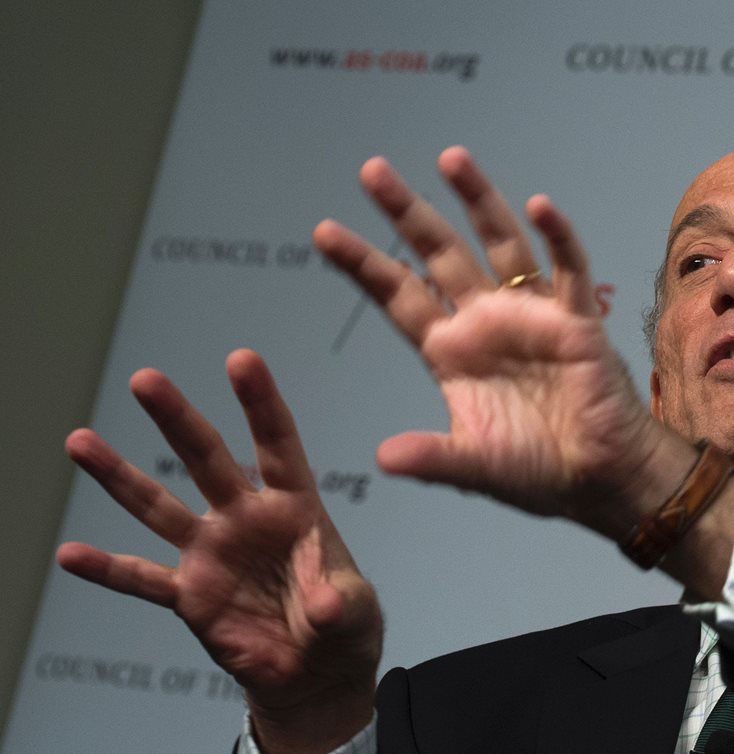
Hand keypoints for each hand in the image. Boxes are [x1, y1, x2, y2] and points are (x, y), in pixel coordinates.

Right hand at [57, 350, 380, 752]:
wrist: (314, 671)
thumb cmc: (345, 626)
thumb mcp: (355, 613)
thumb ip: (338, 602)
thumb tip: (324, 605)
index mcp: (295, 507)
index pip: (278, 444)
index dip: (261, 403)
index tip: (241, 359)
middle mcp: (246, 518)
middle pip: (207, 459)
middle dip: (178, 419)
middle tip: (147, 379)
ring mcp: (213, 552)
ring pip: (159, 506)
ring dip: (120, 477)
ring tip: (80, 441)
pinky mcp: (190, 594)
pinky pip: (142, 579)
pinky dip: (108, 571)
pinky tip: (70, 555)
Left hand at [313, 147, 691, 536]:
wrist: (599, 477)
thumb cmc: (536, 471)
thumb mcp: (474, 466)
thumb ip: (432, 458)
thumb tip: (382, 457)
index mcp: (450, 351)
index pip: (398, 295)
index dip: (364, 264)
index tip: (323, 231)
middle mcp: (484, 321)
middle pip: (439, 253)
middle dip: (406, 213)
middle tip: (371, 170)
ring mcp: (530, 314)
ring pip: (500, 243)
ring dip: (477, 201)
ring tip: (451, 158)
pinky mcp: (575, 319)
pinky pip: (567, 268)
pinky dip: (556, 236)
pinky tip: (539, 206)